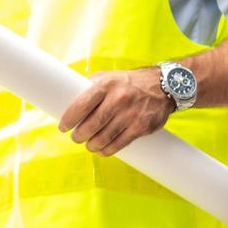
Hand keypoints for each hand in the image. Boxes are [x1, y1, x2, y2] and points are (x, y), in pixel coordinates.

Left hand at [58, 68, 173, 156]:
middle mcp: (118, 99)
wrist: (164, 86)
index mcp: (106, 85)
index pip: (82, 104)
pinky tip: (102, 150)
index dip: (70, 118)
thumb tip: (69, 96)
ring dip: (92, 145)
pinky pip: (119, 144)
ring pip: (104, 137)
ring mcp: (130, 114)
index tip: (63, 127)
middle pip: (92, 124)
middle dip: (80, 135)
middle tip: (76, 138)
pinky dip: (107, 150)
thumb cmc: (130, 82)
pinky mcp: (141, 127)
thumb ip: (91, 86)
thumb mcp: (109, 77)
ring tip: (88, 145)